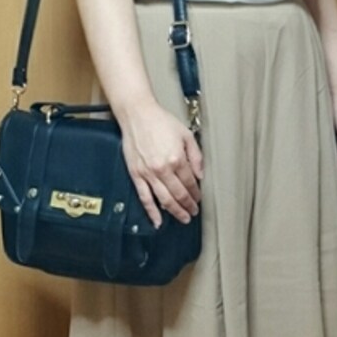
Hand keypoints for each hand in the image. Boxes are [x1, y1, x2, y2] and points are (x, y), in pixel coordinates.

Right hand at [119, 100, 203, 226]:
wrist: (137, 115)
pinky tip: (157, 221)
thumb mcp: (186, 135)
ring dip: (175, 211)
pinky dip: (151, 212)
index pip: (190, 183)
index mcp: (176, 159)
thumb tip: (200, 175)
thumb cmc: (159, 121)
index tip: (199, 199)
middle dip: (188, 206)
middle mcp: (163, 169)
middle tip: (193, 212)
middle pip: (179, 194)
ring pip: (164, 199)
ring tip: (183, 218)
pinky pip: (144, 197)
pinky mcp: (136, 175)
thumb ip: (195, 156)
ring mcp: (148, 174)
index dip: (196, 193)